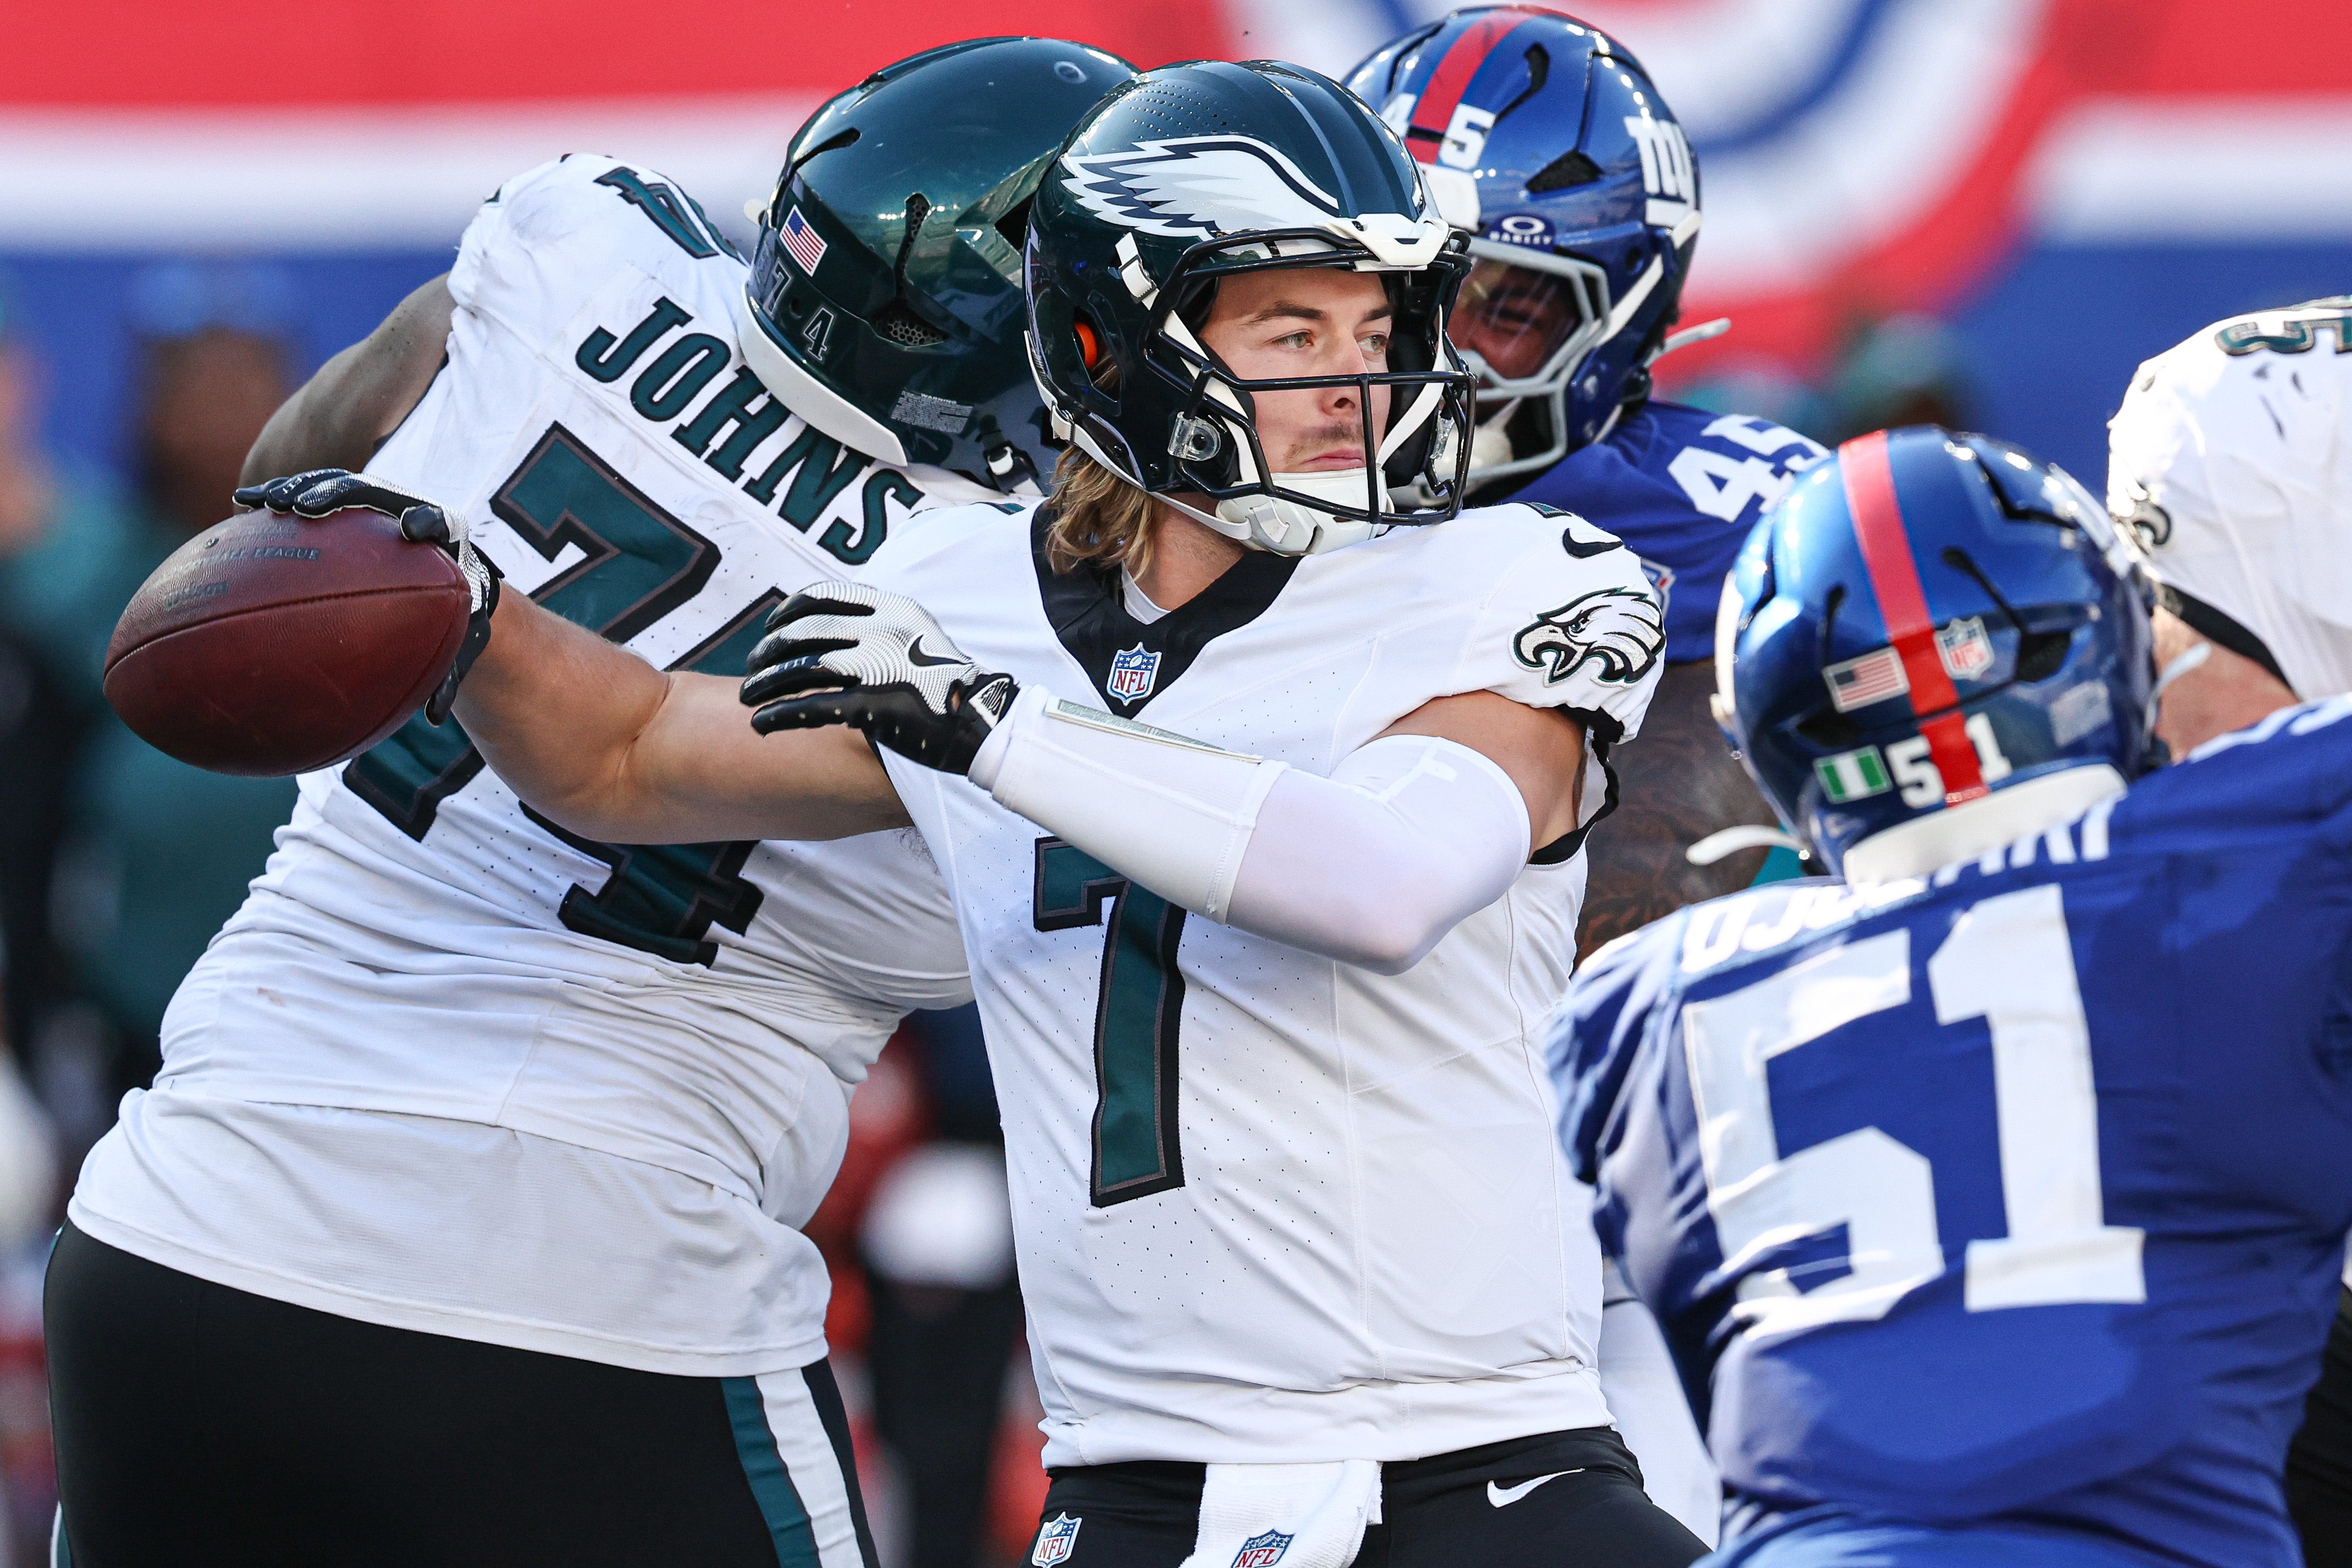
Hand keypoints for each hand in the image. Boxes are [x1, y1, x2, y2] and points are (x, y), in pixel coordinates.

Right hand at [233, 469, 500, 724]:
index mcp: (448, 541)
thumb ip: (448, 673)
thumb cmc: (458, 614)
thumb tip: (435, 717)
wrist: (457, 576)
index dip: (426, 522)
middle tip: (308, 509)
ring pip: (337, 484)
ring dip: (302, 489)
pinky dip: (278, 493)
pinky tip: (239, 505)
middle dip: (341, 495)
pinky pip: (311, 491)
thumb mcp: (458, 643)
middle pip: (374, 492)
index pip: (439, 523)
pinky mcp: (350, 502)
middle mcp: (411, 511)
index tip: (411, 530)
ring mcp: (378, 501)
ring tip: (267, 501)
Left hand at [741, 582, 1017, 774]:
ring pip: (801, 669)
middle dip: (768, 651)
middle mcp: (881, 631)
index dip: (788, 611)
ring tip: (748, 696)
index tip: (771, 626)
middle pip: (803, 634)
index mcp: (891, 608)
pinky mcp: (871, 706)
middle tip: (751, 667)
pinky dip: (778, 715)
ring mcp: (876, 667)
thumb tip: (834, 623)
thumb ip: (880, 622)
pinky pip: (810, 707)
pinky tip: (761, 723)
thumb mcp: (918, 633)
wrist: (981, 721)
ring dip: (765, 683)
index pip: (823, 597)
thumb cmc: (945, 682)